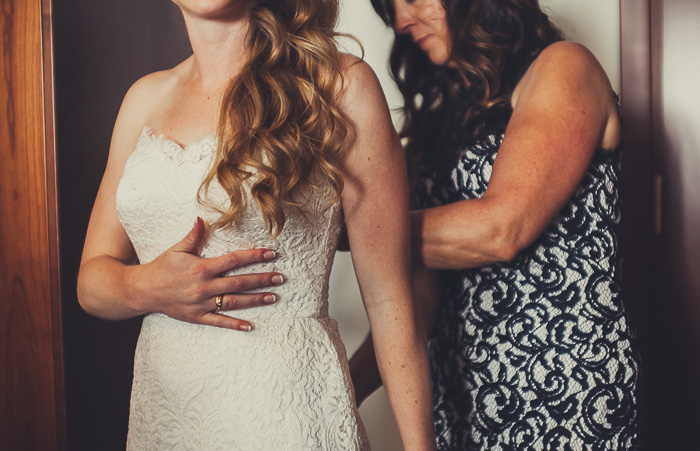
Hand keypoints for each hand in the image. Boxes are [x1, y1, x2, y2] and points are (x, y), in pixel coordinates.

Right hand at [133, 217, 282, 330]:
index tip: (270, 254)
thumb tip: (202, 219)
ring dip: (255, 300)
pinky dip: (234, 324)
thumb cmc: (160, 267)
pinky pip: (218, 322)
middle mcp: (204, 286)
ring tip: (273, 297)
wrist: (141, 290)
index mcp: (201, 268)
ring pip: (233, 302)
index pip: (234, 260)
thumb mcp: (177, 249)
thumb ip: (193, 236)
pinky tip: (250, 326)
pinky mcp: (196, 317)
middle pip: (239, 282)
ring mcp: (201, 303)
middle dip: (262, 279)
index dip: (253, 256)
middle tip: (280, 278)